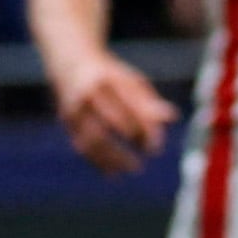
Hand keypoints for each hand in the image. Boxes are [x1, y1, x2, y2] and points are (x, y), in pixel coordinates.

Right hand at [48, 46, 178, 178]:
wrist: (70, 63)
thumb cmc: (109, 76)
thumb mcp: (130, 81)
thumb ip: (148, 100)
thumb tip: (171, 117)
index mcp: (108, 79)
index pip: (130, 106)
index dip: (145, 127)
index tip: (156, 145)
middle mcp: (88, 93)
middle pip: (111, 121)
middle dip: (132, 140)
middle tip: (150, 154)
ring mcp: (74, 108)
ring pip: (93, 138)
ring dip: (113, 157)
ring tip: (133, 169)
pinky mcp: (66, 121)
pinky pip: (82, 146)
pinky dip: (97, 162)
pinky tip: (112, 173)